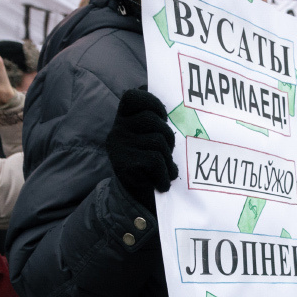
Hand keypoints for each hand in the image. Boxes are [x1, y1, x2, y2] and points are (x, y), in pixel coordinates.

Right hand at [105, 88, 176, 212]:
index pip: (132, 96)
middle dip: (168, 135)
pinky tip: (163, 183)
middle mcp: (117, 129)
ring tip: (166, 169)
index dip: (152, 102)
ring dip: (168, 157)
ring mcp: (118, 145)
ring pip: (156, 140)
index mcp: (124, 119)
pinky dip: (164, 174)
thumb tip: (180, 100)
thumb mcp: (153, 139)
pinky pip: (155, 160)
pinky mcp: (122, 163)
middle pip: (151, 119)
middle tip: (169, 151)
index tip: (164, 116)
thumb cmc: (153, 165)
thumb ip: (158, 121)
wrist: (139, 200)